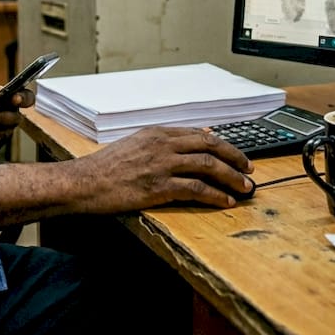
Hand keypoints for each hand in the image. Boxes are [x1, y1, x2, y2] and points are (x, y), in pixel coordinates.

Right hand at [69, 127, 254, 210]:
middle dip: (235, 157)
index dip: (223, 145)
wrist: (84, 182)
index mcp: (157, 133)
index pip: (199, 134)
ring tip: (244, 187)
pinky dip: (215, 195)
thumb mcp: (134, 145)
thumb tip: (187, 143)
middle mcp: (163, 145)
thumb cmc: (106, 168)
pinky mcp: (159, 187)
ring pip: (208, 165)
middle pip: (210, 146)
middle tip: (249, 169)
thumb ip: (161, 143)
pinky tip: (225, 202)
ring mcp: (162, 165)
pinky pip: (196, 189)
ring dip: (231, 177)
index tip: (235, 155)